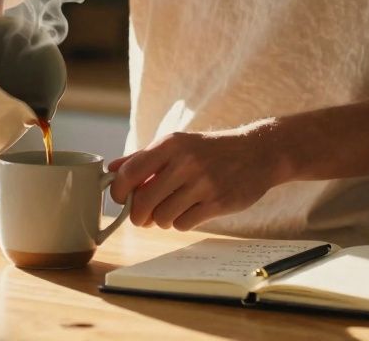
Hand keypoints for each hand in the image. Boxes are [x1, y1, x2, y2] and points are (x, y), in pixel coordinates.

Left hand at [108, 123, 291, 230]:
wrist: (257, 152)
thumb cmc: (209, 150)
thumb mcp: (177, 144)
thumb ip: (143, 157)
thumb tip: (111, 169)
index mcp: (171, 144)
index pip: (130, 172)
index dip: (120, 191)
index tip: (122, 199)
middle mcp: (185, 162)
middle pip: (143, 202)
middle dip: (138, 215)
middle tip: (142, 216)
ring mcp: (203, 184)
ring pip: (162, 217)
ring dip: (161, 220)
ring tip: (171, 209)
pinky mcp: (218, 203)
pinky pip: (183, 224)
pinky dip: (180, 223)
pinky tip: (188, 211)